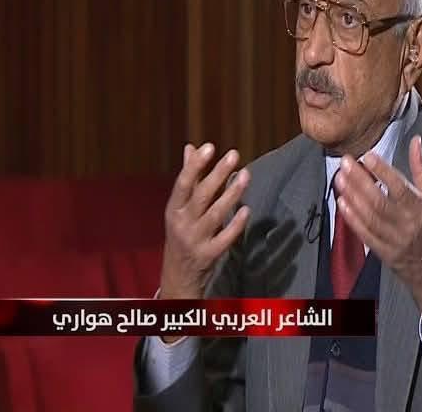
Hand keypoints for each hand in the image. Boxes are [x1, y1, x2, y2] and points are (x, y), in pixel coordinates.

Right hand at [160, 142, 250, 302]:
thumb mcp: (179, 207)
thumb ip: (188, 177)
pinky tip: (247, 209)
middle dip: (218, 174)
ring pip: (215, 214)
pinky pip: (224, 238)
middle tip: (234, 155)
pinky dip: (236, 224)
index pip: (183, 183)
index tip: (210, 147)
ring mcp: (195, 240)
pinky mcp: (209, 254)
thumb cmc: (181, 232)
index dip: (195, 165)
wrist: (178, 274)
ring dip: (231, 194)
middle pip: (201, 195)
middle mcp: (182, 223)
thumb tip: (191, 147)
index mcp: (174, 208)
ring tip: (246, 175)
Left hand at [333, 135, 421, 341]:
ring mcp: (396, 240)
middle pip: (379, 200)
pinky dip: (352, 218)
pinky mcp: (384, 253)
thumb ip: (420, 169)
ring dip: (352, 196)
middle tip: (344, 163)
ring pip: (369, 216)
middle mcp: (409, 225)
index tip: (366, 156)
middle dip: (359, 180)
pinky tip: (342, 203)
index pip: (399, 187)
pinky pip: (365, 234)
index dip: (382, 171)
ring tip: (339, 179)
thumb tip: (415, 141)